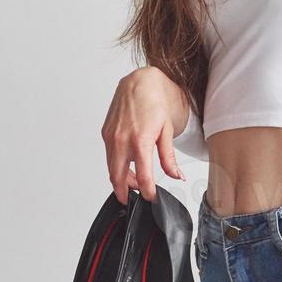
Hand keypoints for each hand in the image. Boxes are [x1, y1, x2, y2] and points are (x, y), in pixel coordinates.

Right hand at [100, 66, 187, 204]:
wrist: (139, 83)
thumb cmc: (154, 103)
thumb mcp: (167, 131)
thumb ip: (169, 157)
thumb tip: (176, 175)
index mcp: (140, 141)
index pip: (143, 177)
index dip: (147, 192)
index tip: (151, 198)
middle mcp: (121, 140)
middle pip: (118, 178)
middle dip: (126, 192)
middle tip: (135, 197)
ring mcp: (111, 137)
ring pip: (111, 168)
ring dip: (120, 179)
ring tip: (134, 181)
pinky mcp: (105, 133)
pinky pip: (108, 156)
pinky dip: (116, 165)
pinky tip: (127, 163)